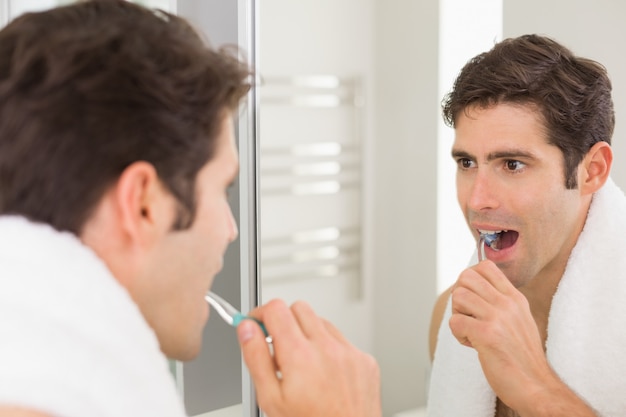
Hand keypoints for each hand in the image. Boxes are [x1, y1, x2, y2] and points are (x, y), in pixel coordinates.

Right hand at [237, 299, 380, 416]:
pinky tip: (325, 374)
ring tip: (303, 365)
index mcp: (300, 356)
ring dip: (308, 334)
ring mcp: (349, 352)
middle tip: (278, 346)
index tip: (256, 324)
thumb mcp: (271, 399)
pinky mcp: (365, 360)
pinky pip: (342, 340)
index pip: (276, 309)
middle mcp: (327, 348)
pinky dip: (330, 349)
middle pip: (299, 308)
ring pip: (321, 322)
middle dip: (284, 321)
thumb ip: (256, 358)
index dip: (261, 314)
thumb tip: (247, 329)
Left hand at [449, 260, 551, 409]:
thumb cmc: (522, 358)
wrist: (538, 387)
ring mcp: (498, 317)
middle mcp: (508, 303)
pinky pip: (455, 322)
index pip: (485, 266)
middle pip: (466, 276)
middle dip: (459, 296)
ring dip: (458, 315)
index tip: (473, 300)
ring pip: (458, 296)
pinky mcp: (488, 335)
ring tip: (471, 332)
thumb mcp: (519, 320)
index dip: (470, 280)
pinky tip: (474, 346)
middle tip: (468, 316)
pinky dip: (458, 335)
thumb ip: (501, 303)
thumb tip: (474, 289)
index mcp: (515, 298)